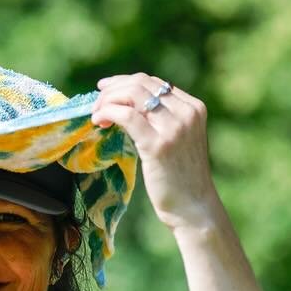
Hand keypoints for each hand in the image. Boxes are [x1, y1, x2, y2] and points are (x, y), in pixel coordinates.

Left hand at [90, 72, 224, 233]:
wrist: (193, 207)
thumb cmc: (180, 177)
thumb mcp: (178, 139)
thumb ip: (162, 120)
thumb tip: (126, 105)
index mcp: (193, 108)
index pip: (152, 82)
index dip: (124, 83)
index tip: (105, 91)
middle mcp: (187, 112)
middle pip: (140, 84)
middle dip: (112, 90)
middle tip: (97, 105)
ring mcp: (175, 127)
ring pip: (133, 94)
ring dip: (108, 100)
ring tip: (97, 115)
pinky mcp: (158, 144)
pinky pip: (127, 116)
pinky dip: (108, 113)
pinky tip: (99, 122)